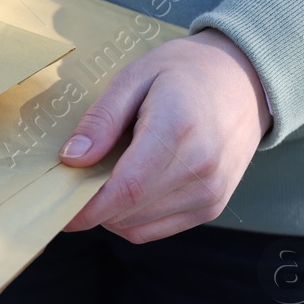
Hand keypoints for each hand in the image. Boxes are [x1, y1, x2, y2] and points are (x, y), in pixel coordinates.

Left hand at [58, 28, 270, 242]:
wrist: (245, 80)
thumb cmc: (185, 73)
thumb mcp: (135, 77)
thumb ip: (102, 119)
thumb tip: (72, 159)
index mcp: (178, 130)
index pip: (126, 188)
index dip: (87, 207)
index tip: (57, 208)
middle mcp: (200, 168)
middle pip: (129, 211)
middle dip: (91, 206)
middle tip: (74, 182)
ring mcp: (211, 192)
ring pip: (139, 227)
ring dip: (112, 212)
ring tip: (107, 177)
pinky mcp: (212, 206)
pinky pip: (157, 229)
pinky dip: (133, 218)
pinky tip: (129, 188)